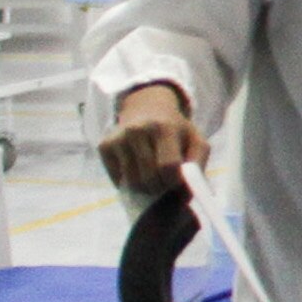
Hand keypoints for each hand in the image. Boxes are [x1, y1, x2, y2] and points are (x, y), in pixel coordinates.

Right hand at [98, 82, 207, 198]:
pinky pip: (118, 179)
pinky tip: (136, 169)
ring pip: (133, 182)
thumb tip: (186, 193)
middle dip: (160, 187)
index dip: (174, 182)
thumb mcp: (195, 141)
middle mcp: (137, 130)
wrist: (147, 108)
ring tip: (152, 175)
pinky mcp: (104, 146)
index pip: (168, 167)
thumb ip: (197, 165)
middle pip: (149, 178)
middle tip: (165, 181)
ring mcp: (119, 138)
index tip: (176, 182)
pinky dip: (128, 182)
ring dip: (145, 187)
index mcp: (164, 128)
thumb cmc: (176, 131)